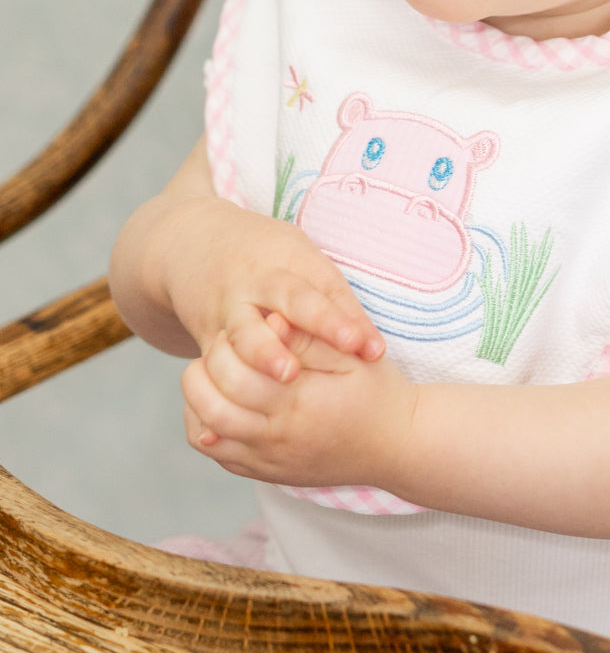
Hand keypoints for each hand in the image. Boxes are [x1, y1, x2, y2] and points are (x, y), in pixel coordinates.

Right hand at [111, 137, 383, 376]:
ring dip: (267, 353)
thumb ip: (335, 301)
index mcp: (288, 260)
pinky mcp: (207, 337)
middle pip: (289, 299)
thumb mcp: (300, 260)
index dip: (347, 318)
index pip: (324, 288)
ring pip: (246, 331)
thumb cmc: (264, 256)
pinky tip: (241, 408)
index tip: (371, 349)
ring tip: (287, 375)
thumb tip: (374, 351)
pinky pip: (216, 360)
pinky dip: (227, 383)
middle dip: (315, 325)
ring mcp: (228, 308)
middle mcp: (258, 282)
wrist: (191, 244)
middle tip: (343, 348)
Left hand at [180, 323, 416, 487]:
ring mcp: (271, 460)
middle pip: (212, 407)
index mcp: (298, 401)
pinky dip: (207, 430)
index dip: (224, 347)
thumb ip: (307, 337)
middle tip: (219, 350)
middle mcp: (279, 436)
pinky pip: (220, 457)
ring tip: (214, 376)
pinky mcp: (269, 473)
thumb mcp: (350, 354)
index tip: (236, 330)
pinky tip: (222, 405)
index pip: (234, 374)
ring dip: (198, 402)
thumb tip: (267, 321)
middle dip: (202, 373)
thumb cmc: (377, 392)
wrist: (398, 446)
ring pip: (207, 436)